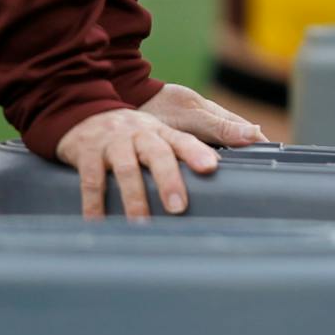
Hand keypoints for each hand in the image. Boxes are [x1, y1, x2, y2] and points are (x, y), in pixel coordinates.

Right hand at [54, 85, 265, 219]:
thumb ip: (198, 141)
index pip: (183, 139)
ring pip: (125, 168)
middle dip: (168, 180)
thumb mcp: (162, 130)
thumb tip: (253, 137)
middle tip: (178, 207)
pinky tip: (98, 222)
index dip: (196, 152)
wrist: (81, 111)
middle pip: (157, 153)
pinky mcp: (86, 152)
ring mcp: (112, 142)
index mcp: (161, 130)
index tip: (212, 167)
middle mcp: (139, 134)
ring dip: (134, 196)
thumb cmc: (132, 131)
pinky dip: (93, 203)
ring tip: (141, 223)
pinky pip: (90, 180)